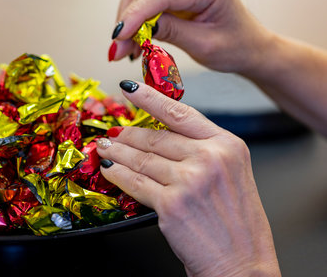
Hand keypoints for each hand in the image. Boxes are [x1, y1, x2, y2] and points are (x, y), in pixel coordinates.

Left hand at [96, 80, 280, 276]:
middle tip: (114, 132)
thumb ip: (201, 150)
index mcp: (227, 145)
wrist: (242, 264)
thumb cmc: (236, 224)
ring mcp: (189, 179)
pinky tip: (108, 169)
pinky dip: (116, 174)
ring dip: (117, 152)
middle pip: (156, 137)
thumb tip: (162, 137)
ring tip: (106, 148)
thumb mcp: (230, 173)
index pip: (181, 113)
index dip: (150, 99)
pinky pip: (134, 182)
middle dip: (128, 135)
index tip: (130, 88)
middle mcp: (210, 157)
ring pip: (140, 159)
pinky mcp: (171, 203)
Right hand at [109, 0, 272, 75]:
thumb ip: (170, 32)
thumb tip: (134, 30)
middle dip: (127, 21)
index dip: (135, 15)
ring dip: (128, 20)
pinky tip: (134, 40)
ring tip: (126, 49)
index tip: (118, 38)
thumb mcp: (204, 45)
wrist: (249, 45)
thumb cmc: (236, 46)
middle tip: (117, 52)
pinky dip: (135, 18)